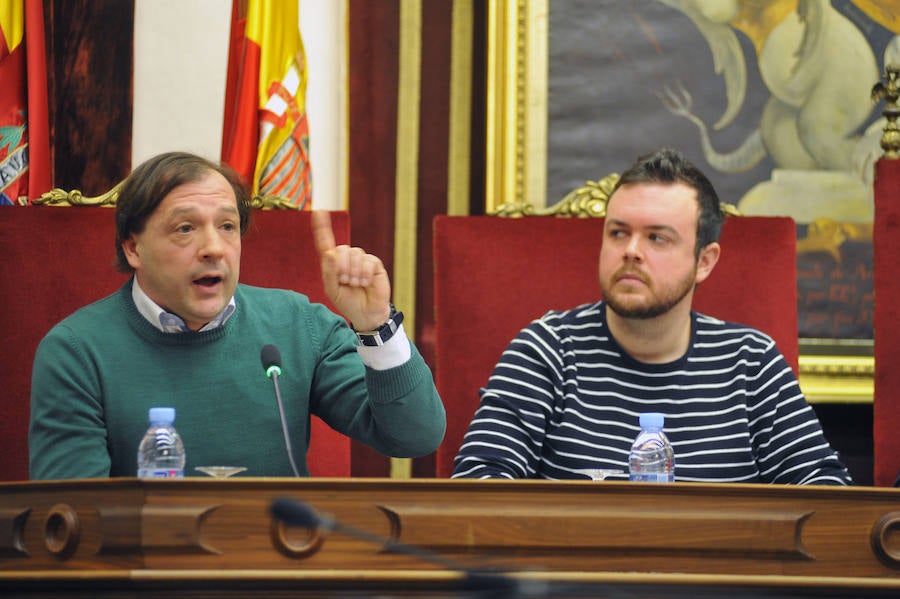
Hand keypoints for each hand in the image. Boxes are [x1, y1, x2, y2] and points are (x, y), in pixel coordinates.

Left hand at [311, 210, 390, 329]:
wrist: (365, 313)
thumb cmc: (347, 301)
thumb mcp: (332, 289)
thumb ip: (329, 272)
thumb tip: (330, 253)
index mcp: (333, 263)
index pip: (326, 242)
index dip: (322, 227)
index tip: (319, 211)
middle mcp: (347, 258)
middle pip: (341, 249)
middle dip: (341, 267)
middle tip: (345, 281)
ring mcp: (361, 260)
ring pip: (355, 254)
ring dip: (353, 273)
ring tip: (355, 284)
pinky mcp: (374, 264)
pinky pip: (368, 261)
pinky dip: (364, 274)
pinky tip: (365, 283)